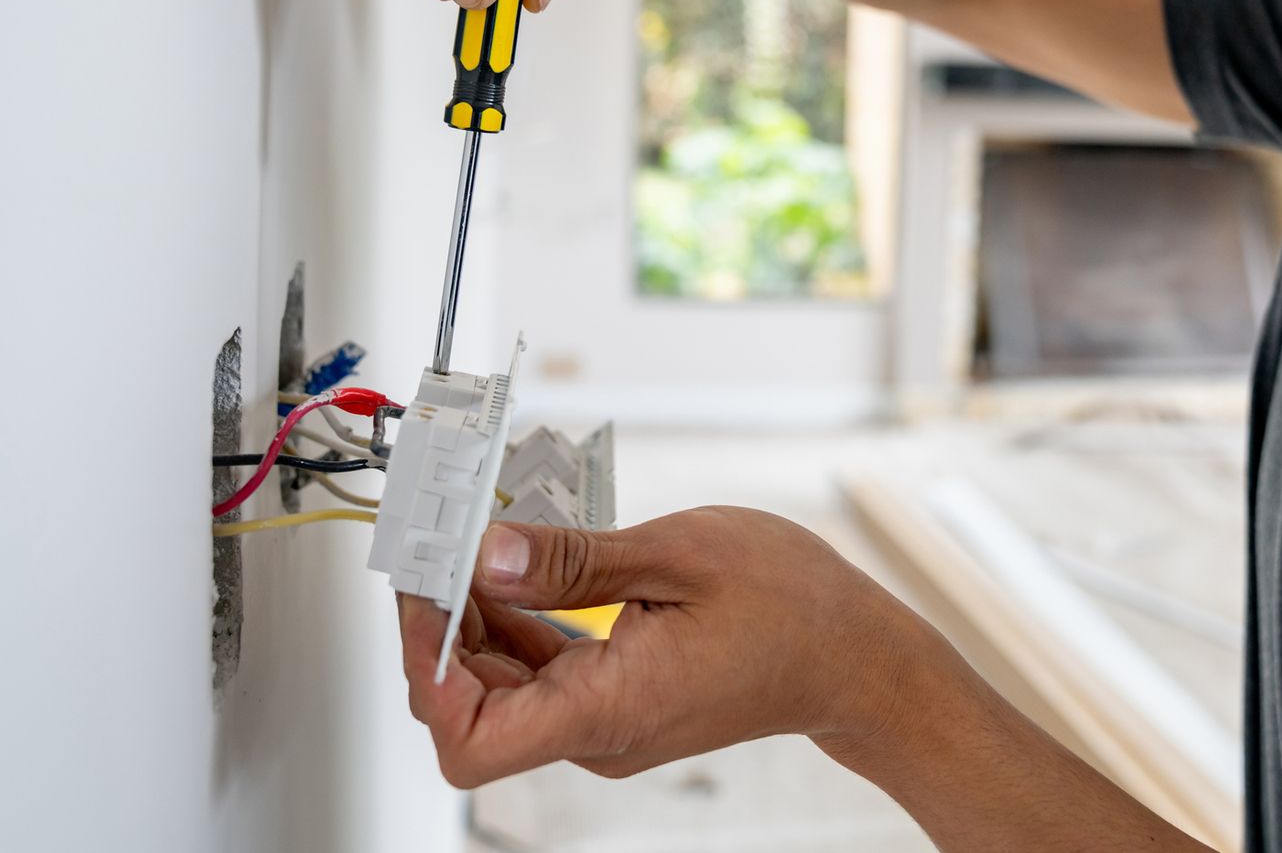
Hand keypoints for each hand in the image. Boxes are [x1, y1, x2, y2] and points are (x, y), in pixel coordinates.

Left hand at [396, 506, 931, 787]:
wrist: (854, 655)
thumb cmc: (792, 606)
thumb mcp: (680, 554)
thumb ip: (574, 561)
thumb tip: (487, 557)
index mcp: (610, 707)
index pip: (472, 740)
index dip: (427, 671)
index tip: (426, 594)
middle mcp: (598, 732)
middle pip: (473, 708)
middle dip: (440, 627)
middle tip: (438, 545)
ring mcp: (606, 722)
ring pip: (501, 689)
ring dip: (474, 620)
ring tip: (473, 542)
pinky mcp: (616, 701)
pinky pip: (539, 675)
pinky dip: (514, 623)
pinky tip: (518, 567)